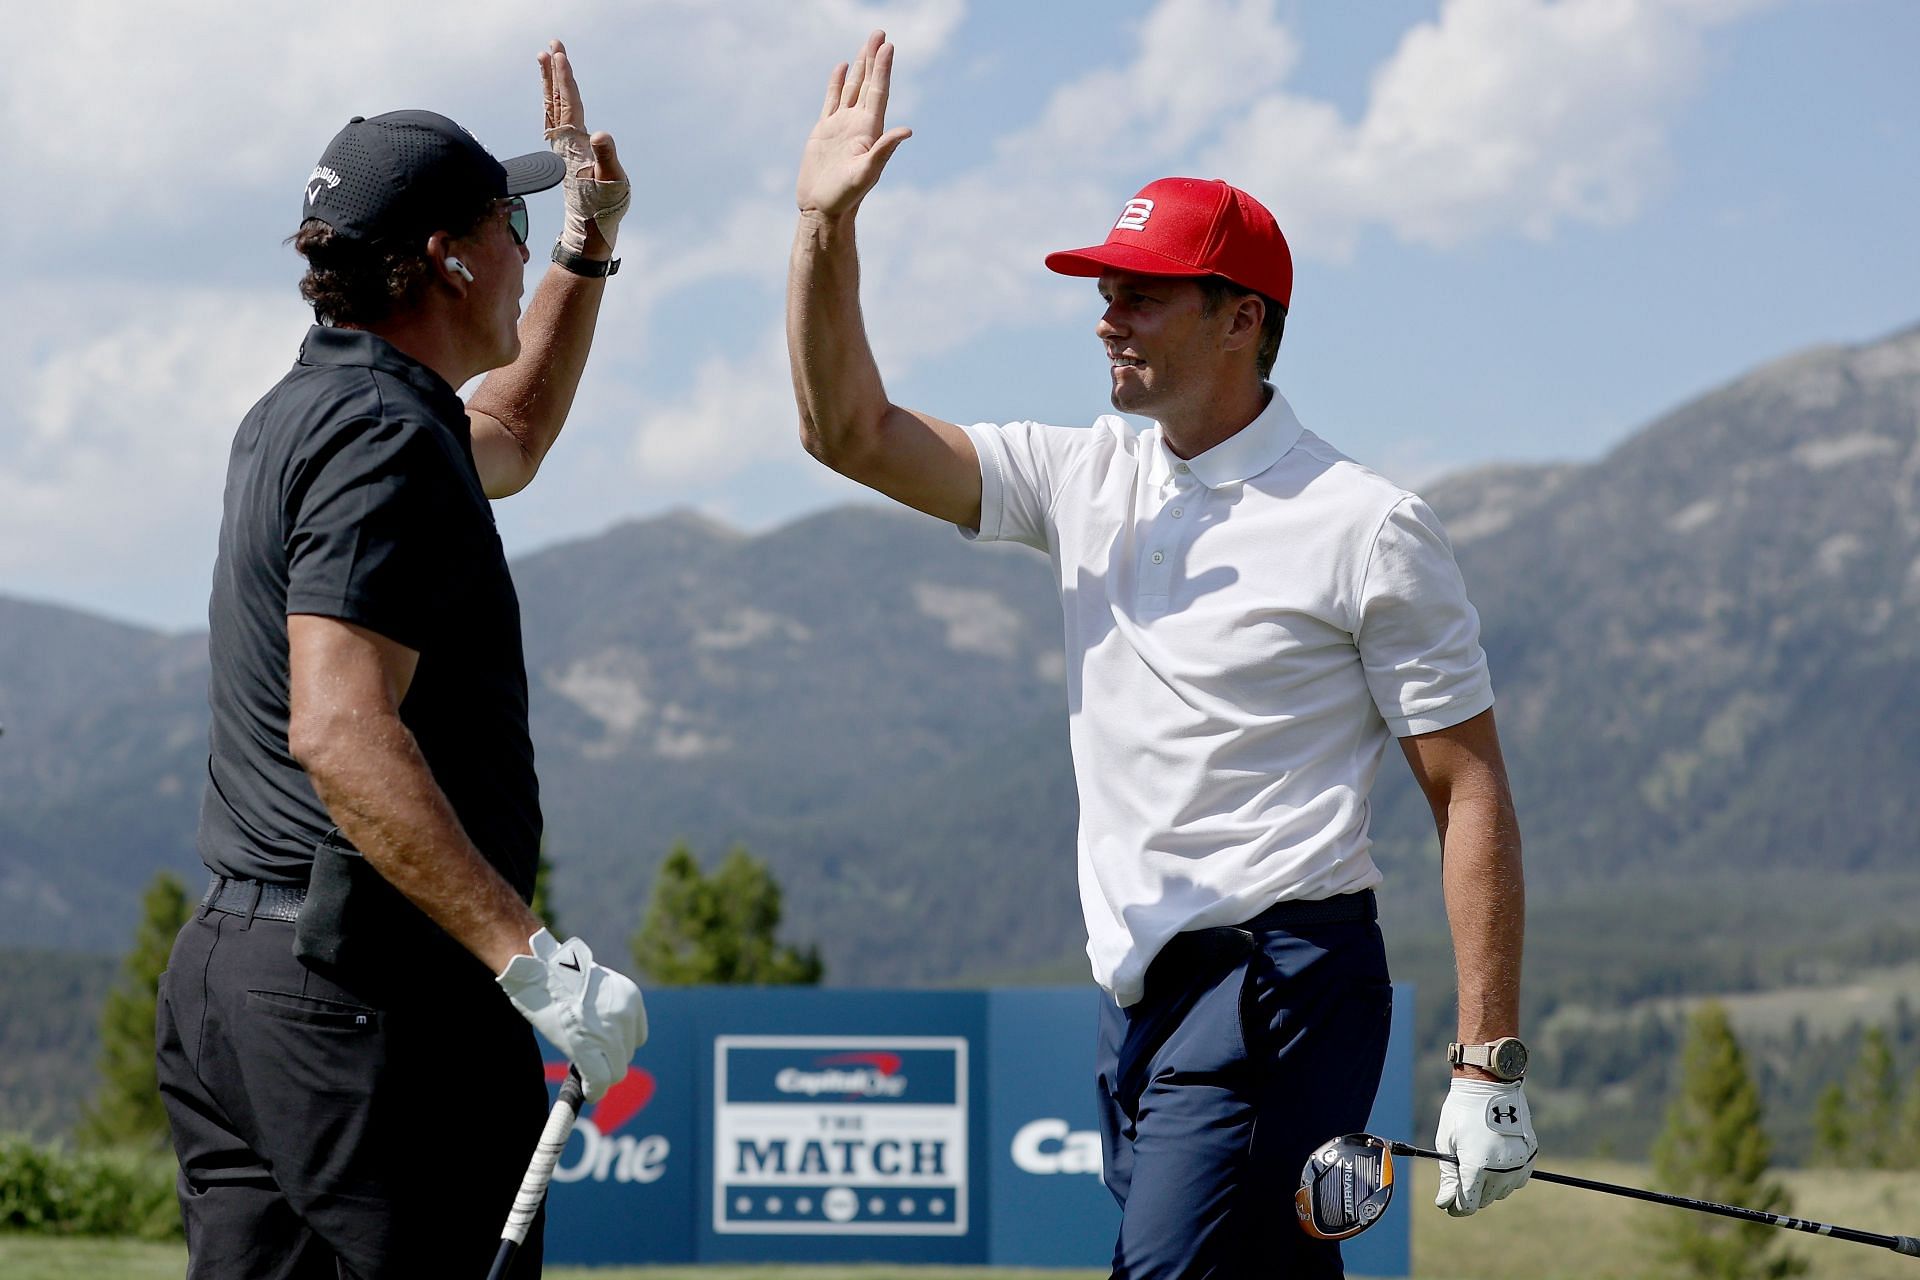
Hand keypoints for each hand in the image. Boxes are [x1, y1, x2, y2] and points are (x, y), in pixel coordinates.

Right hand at [497, 928, 647, 1100]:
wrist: (538, 968)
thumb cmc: (558, 974)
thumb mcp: (594, 985)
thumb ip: (606, 1010)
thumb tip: (603, 1039)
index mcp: (631, 997)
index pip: (637, 1036)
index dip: (618, 1047)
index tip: (602, 1051)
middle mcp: (626, 1015)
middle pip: (626, 1055)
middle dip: (608, 1060)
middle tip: (587, 1059)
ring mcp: (609, 1032)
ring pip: (615, 1071)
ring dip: (600, 1073)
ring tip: (581, 1067)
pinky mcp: (588, 1048)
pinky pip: (599, 1080)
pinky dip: (594, 1090)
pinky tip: (587, 1092)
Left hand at [539, 38, 628, 257]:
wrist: (589, 228)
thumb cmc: (604, 207)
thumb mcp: (612, 181)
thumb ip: (607, 157)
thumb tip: (600, 134)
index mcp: (576, 143)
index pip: (569, 103)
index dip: (564, 78)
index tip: (559, 54)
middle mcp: (565, 142)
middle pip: (556, 99)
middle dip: (554, 71)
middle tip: (551, 45)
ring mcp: (563, 147)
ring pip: (553, 108)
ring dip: (549, 83)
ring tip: (546, 60)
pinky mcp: (566, 154)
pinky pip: (556, 120)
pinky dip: (553, 103)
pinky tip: (552, 97)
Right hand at [796, 29, 912, 217]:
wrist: (822, 209)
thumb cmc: (845, 197)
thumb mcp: (866, 174)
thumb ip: (884, 151)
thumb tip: (907, 131)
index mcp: (870, 130)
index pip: (879, 92)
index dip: (883, 69)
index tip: (888, 46)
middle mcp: (858, 124)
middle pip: (868, 83)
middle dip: (873, 58)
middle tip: (879, 32)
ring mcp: (841, 125)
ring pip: (852, 87)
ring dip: (859, 65)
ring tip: (866, 43)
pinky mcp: (824, 130)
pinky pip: (832, 99)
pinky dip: (837, 82)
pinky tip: (842, 67)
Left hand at [1434, 1078, 1535, 1215]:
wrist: (1491, 1086)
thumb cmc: (1462, 1113)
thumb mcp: (1447, 1142)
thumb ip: (1448, 1175)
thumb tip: (1444, 1204)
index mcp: (1477, 1165)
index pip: (1468, 1204)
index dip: (1456, 1207)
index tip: (1448, 1203)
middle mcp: (1501, 1169)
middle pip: (1485, 1200)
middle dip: (1470, 1194)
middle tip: (1460, 1175)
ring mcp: (1518, 1164)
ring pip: (1501, 1192)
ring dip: (1488, 1186)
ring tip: (1477, 1162)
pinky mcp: (1529, 1157)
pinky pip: (1517, 1181)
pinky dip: (1506, 1177)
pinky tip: (1495, 1160)